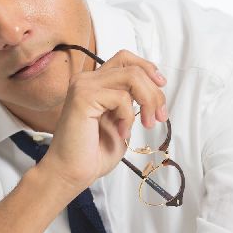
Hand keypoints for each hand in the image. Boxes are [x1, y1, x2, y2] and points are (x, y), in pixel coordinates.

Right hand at [39, 48, 167, 190]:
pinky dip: (129, 116)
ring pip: (132, 76)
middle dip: (154, 90)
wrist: (72, 172)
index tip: (161, 87)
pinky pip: (122, 97)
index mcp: (94, 83)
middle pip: (132, 66)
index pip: (125, 59)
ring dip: (148, 101)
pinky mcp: (83, 97)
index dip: (148, 69)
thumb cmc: (93, 153)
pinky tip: (122, 132)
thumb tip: (154, 88)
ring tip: (147, 123)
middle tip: (159, 116)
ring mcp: (83, 86)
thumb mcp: (121, 122)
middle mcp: (86, 80)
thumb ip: (131, 102)